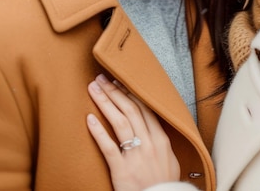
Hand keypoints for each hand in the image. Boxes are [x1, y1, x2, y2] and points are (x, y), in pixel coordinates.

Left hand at [87, 74, 179, 190]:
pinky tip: (89, 119)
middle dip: (114, 91)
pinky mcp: (122, 171)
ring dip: (105, 103)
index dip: (130, 93)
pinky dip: (99, 132)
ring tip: (93, 89)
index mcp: (161, 140)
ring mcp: (136, 157)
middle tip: (101, 78)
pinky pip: (109, 147)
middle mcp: (150, 144)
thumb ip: (160, 142)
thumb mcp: (170, 160)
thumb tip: (152, 125)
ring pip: (120, 122)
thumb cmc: (163, 186)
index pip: (144, 108)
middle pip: (131, 110)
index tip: (119, 81)